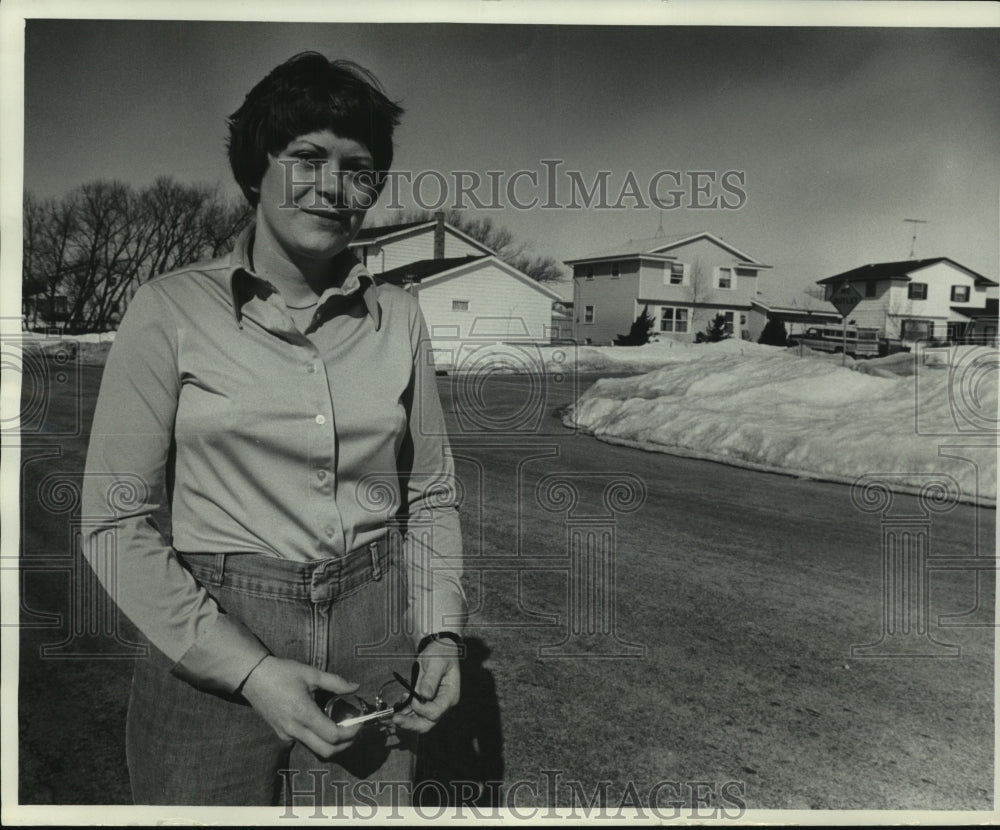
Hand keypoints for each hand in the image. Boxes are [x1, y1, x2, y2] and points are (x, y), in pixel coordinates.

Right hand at [241, 655, 361, 756]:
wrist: (252, 678)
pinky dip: (319, 739)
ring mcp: (287, 735)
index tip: (360, 723)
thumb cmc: (282, 673)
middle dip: (346, 745)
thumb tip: (356, 687)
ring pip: (316, 750)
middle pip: (327, 752)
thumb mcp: (311, 673)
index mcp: (304, 714)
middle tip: (355, 731)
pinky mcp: (282, 734)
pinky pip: (305, 743)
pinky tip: (325, 724)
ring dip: (333, 744)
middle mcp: (295, 730)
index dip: (351, 733)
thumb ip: (335, 682)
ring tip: (343, 727)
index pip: (333, 736)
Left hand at [393, 640, 460, 733]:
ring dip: (406, 721)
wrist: (439, 649)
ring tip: (394, 715)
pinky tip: (398, 707)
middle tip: (396, 719)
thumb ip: (431, 678)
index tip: (411, 698)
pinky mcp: (425, 702)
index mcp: (450, 695)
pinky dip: (406, 713)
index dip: (421, 709)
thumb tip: (425, 695)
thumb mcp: (437, 662)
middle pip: (428, 723)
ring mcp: (434, 704)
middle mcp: (443, 704)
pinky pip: (415, 714)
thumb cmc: (441, 653)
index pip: (435, 712)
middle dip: (411, 724)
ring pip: (420, 722)